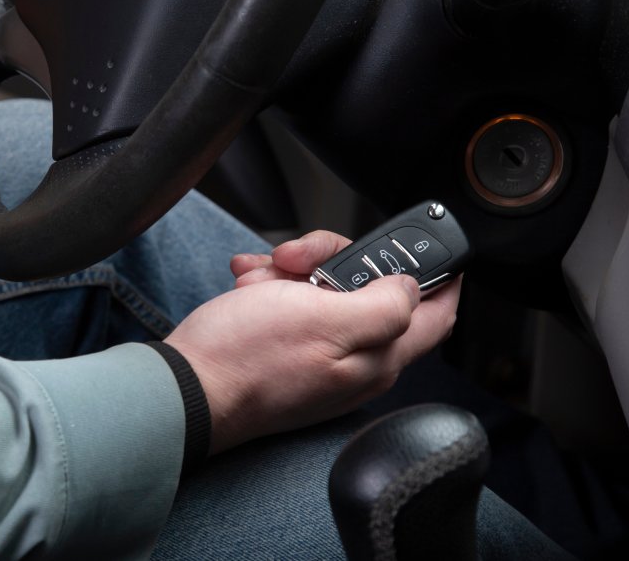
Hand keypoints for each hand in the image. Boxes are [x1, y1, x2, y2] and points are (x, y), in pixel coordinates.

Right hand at [166, 230, 460, 453]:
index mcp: (378, 357)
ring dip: (295, 272)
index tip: (428, 243)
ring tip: (264, 278)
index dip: (443, 276)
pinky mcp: (288, 352)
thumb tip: (411, 288)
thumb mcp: (325, 318)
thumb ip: (383, 305)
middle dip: (335, 261)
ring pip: (327, 290)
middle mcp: (356, 361)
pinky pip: (293, 305)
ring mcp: (321, 357)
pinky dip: (272, 287)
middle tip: (302, 260)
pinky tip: (251, 286)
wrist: (185, 385)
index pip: (437, 315)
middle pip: (373, 290)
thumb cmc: (247, 357)